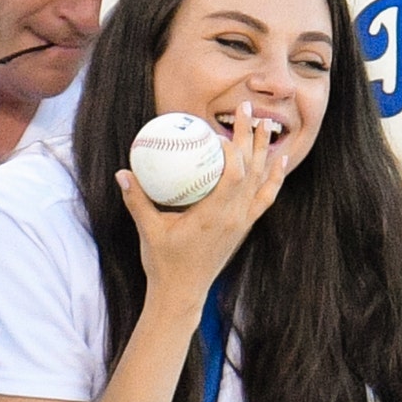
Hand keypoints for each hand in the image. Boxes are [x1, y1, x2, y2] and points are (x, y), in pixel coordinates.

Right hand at [116, 102, 287, 304]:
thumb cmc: (164, 262)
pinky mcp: (244, 227)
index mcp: (213, 217)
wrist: (184, 293)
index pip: (232, 176)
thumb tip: (122, 172)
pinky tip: (279, 161)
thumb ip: (136, 200)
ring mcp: (242, 223)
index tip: (220, 127)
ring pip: (262, 182)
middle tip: (247, 109)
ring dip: (266, 152)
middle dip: (251, 137)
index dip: (232, 149)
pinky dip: (274, 178)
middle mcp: (234, 218)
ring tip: (267, 124)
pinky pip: (265, 198)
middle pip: (251, 170)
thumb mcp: (148, 230)